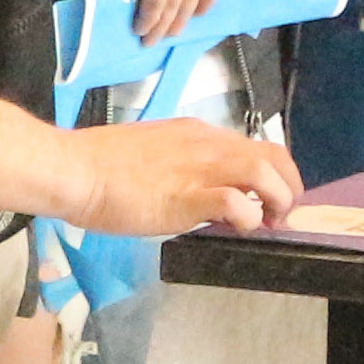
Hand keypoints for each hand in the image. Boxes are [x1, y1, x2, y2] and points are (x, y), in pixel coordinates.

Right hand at [64, 117, 302, 234]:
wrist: (75, 169)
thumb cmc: (101, 165)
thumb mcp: (152, 155)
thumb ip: (181, 167)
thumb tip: (198, 192)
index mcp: (198, 134)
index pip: (254, 146)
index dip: (273, 174)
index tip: (267, 200)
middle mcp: (208, 145)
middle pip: (273, 156)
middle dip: (288, 187)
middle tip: (278, 216)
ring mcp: (199, 169)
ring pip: (265, 173)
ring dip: (278, 201)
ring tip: (269, 224)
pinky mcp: (189, 197)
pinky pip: (237, 202)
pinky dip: (248, 218)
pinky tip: (237, 230)